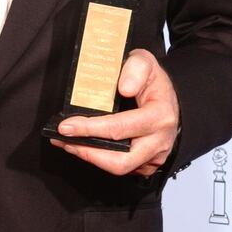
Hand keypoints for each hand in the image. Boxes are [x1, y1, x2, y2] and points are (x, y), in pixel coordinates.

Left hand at [49, 49, 179, 177]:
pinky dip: (101, 160)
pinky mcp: (148, 163)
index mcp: (160, 116)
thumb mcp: (145, 62)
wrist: (168, 97)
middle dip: (87, 152)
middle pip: (121, 160)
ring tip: (69, 144)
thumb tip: (124, 88)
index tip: (67, 126)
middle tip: (63, 140)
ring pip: (120, 168)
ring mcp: (155, 155)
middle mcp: (160, 140)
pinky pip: (124, 169)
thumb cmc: (153, 81)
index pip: (120, 128)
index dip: (90, 129)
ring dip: (90, 158)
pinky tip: (85, 147)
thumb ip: (136, 68)